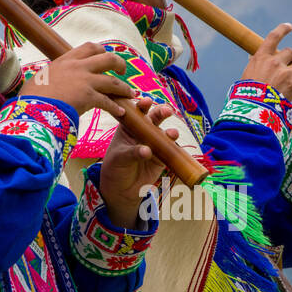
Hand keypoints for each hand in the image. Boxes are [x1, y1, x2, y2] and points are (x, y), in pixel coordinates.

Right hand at [29, 42, 131, 118]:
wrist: (32, 108)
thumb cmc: (31, 97)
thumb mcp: (39, 79)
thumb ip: (49, 77)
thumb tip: (46, 81)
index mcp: (65, 60)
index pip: (88, 47)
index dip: (100, 51)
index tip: (104, 56)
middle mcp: (78, 67)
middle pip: (107, 58)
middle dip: (118, 63)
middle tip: (122, 71)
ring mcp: (85, 81)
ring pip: (112, 81)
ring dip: (123, 88)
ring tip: (130, 94)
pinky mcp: (89, 97)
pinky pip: (108, 102)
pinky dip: (115, 108)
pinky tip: (121, 112)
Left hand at [98, 98, 179, 228]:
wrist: (122, 190)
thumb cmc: (116, 168)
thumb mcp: (119, 158)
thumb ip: (132, 152)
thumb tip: (147, 151)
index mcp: (129, 127)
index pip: (136, 112)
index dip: (142, 105)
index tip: (146, 102)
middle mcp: (144, 132)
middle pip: (155, 118)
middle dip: (162, 112)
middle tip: (167, 111)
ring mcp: (155, 143)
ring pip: (165, 133)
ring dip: (171, 132)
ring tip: (171, 134)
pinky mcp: (163, 157)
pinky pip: (171, 150)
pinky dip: (174, 148)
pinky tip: (175, 146)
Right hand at [240, 23, 291, 100]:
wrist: (254, 110)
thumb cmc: (246, 95)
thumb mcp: (246, 76)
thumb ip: (253, 65)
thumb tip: (252, 56)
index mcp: (261, 57)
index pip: (273, 37)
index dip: (282, 30)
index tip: (289, 26)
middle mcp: (274, 61)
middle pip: (290, 52)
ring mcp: (285, 72)